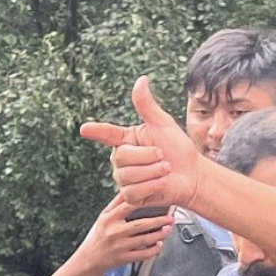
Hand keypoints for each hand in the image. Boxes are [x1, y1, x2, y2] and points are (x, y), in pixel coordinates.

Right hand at [77, 193, 171, 271]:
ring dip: (159, 235)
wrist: (91, 258)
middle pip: (140, 225)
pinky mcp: (124, 259)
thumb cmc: (100, 234)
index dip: (144, 200)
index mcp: (110, 219)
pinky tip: (160, 245)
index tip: (156, 197)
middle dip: (158, 221)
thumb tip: (128, 188)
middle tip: (170, 218)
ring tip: (168, 230)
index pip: (128, 206)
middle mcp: (115, 232)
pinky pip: (142, 255)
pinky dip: (153, 250)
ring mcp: (120, 247)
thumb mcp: (104, 216)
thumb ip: (117, 203)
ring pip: (144, 240)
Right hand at [80, 77, 201, 208]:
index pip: (107, 134)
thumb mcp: (163, 124)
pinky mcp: (130, 196)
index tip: (84, 129)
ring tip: (166, 170)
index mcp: (126, 140)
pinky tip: (162, 183)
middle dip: (147, 157)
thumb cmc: (177, 148)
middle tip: (163, 156)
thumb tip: (141, 79)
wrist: (190, 175)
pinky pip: (133, 191)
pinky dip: (152, 186)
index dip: (97, 131)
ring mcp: (124, 178)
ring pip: (128, 175)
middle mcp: (121, 159)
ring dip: (153, 172)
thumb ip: (147, 106)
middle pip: (122, 157)